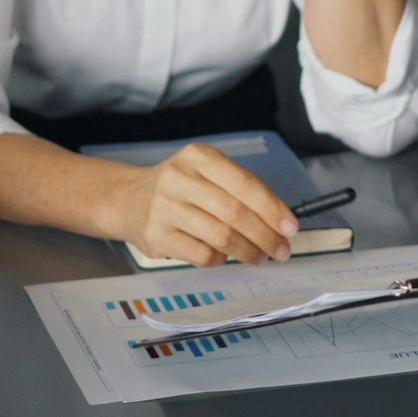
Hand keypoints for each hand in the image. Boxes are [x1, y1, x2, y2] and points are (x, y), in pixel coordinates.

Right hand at [108, 142, 300, 266]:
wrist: (127, 199)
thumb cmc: (179, 187)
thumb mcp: (206, 172)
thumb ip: (240, 189)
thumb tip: (280, 220)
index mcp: (198, 157)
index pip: (245, 184)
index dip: (272, 208)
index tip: (290, 227)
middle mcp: (179, 178)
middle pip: (235, 213)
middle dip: (265, 235)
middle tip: (281, 250)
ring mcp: (165, 208)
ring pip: (221, 237)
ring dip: (247, 251)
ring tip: (259, 256)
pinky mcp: (156, 236)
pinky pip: (202, 255)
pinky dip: (220, 259)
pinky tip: (223, 256)